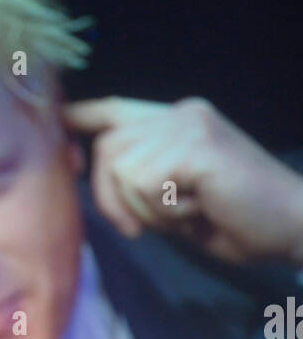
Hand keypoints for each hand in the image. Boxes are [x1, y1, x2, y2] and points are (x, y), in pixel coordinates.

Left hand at [63, 96, 302, 263]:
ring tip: (187, 213)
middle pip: (108, 149)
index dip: (84, 117)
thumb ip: (139, 182)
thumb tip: (92, 172)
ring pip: (123, 171)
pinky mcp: (197, 147)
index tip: (58, 122)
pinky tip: (199, 210)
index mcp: (179, 120)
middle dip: (110, 198)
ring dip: (147, 210)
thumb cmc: (236, 221)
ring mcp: (190, 126)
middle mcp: (182, 113)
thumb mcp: (175, 199)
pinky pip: (146, 185)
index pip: (119, 110)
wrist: (292, 225)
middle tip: (142, 229)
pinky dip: (166, 212)